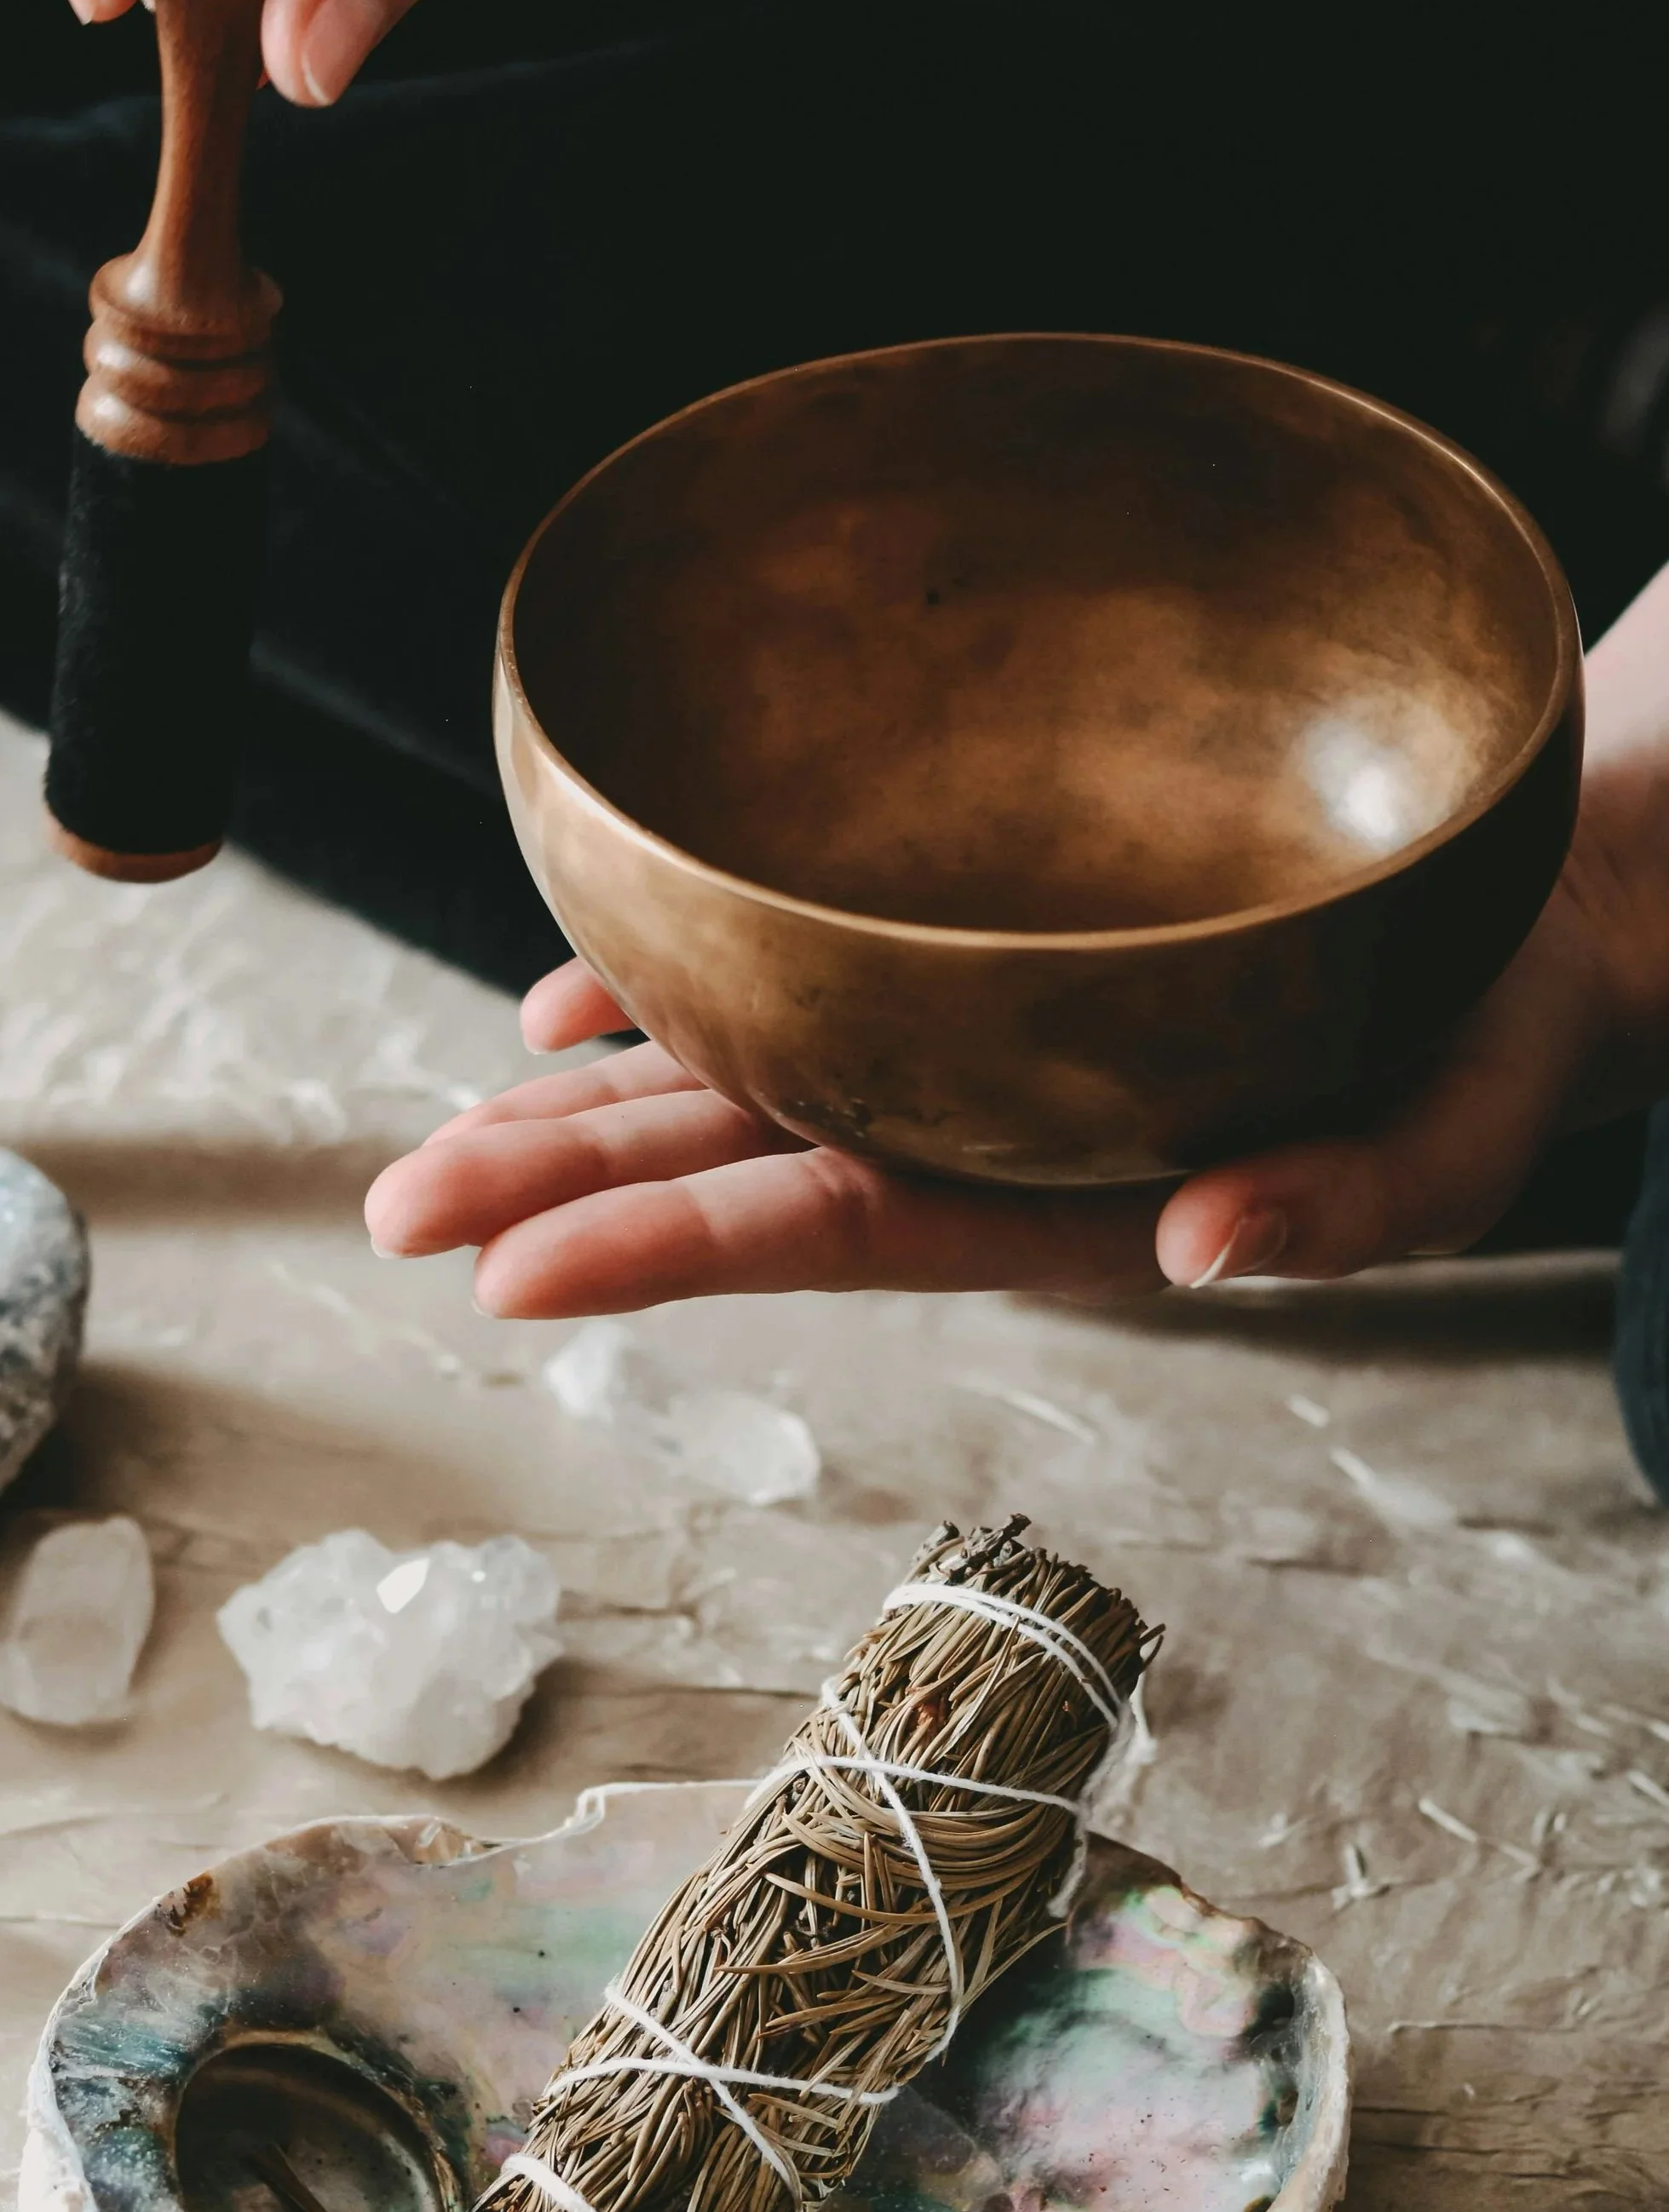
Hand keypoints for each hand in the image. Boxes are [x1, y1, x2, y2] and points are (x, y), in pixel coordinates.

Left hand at [366, 561, 1668, 1316]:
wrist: (1500, 932)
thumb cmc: (1483, 1041)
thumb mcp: (1450, 1141)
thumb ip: (1342, 1209)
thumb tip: (1204, 1248)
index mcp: (1065, 1195)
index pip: (839, 1229)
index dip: (673, 1253)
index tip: (511, 1279)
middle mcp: (984, 1130)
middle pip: (742, 1164)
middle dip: (567, 1193)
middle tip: (394, 1214)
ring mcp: (965, 1050)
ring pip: (740, 1079)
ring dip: (584, 1108)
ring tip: (439, 1136)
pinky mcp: (971, 965)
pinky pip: (794, 984)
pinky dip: (676, 988)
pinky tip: (572, 997)